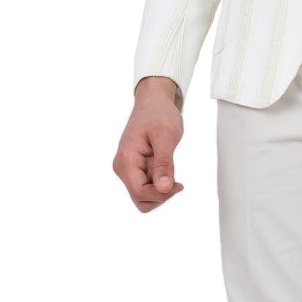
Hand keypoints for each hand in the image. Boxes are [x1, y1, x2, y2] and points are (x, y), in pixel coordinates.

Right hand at [114, 77, 184, 210]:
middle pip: (140, 199)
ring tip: (169, 171)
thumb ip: (164, 164)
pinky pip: (145, 186)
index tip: (179, 184)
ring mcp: (126, 169)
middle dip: (160, 194)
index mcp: (126, 160)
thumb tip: (164, 188)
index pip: (140, 193)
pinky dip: (158, 183)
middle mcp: (122, 167)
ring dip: (159, 190)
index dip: (161, 194)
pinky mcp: (133, 169)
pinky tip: (165, 169)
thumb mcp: (166, 137)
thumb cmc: (159, 115)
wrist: (153, 103)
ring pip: (142, 196)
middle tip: (175, 178)